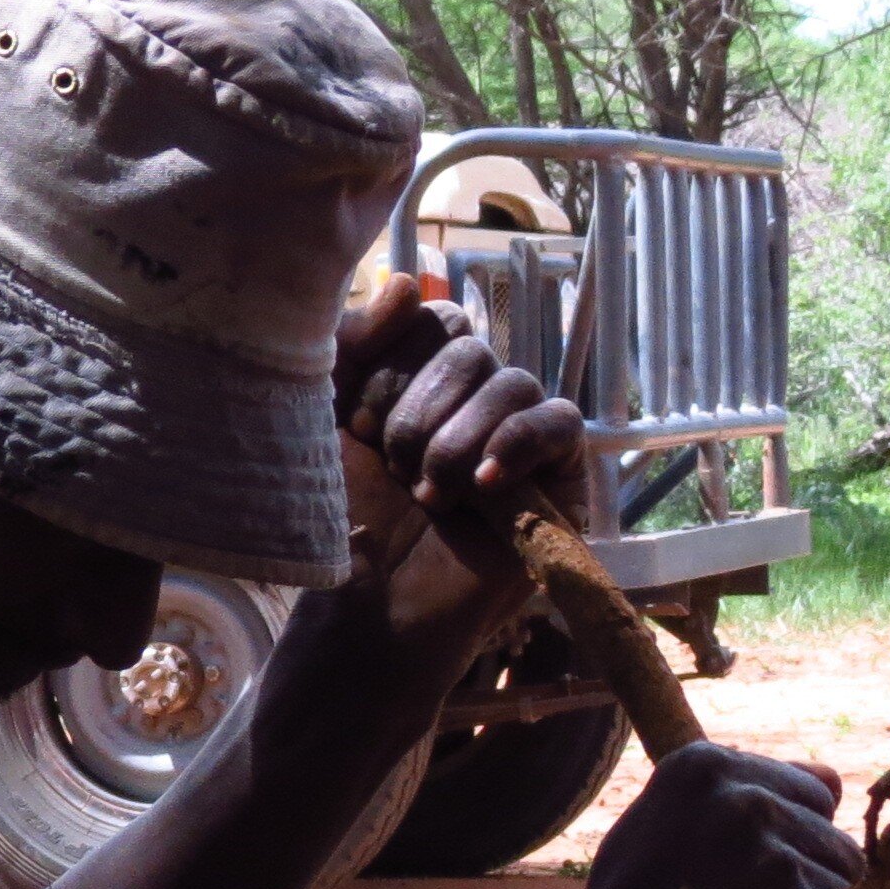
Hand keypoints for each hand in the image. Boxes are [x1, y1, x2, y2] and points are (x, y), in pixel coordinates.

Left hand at [320, 274, 586, 679]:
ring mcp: (520, 434)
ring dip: (456, 442)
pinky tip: (481, 484)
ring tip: (428, 497)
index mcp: (424, 377)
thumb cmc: (346, 521)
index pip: (434, 319)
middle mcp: (475, 399)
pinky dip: (518, 443)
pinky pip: (561, 421)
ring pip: (510, 382)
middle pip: (469, 348)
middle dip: (420, 412)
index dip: (396, 363)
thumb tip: (411, 280)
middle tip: (395, 470)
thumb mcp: (328, 417)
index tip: (360, 424)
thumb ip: (354, 342)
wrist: (372, 608)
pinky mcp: (561, 477)